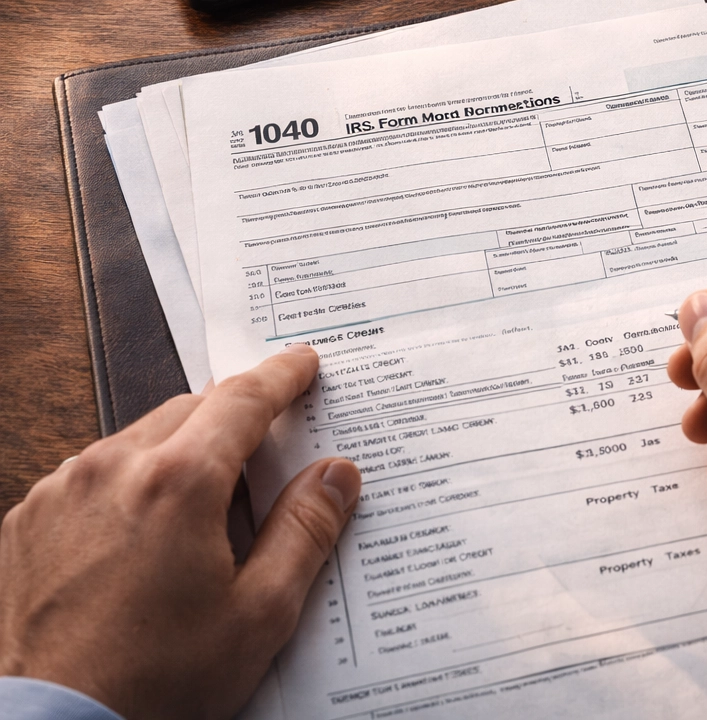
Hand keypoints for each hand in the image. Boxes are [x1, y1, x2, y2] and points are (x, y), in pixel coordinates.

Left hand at [0, 346, 359, 719]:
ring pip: (138, 439)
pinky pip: (92, 475)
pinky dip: (128, 483)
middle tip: (265, 443)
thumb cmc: (156, 681)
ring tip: (204, 505)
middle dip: (232, 417)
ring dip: (178, 451)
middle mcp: (113, 468)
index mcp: (179, 481)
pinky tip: (144, 532)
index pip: (242, 399)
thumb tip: (337, 473)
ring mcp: (62, 491)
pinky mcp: (28, 521)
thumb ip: (305, 530)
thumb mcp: (260, 612)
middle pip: (189, 410)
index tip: (302, 364)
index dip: (280, 377)